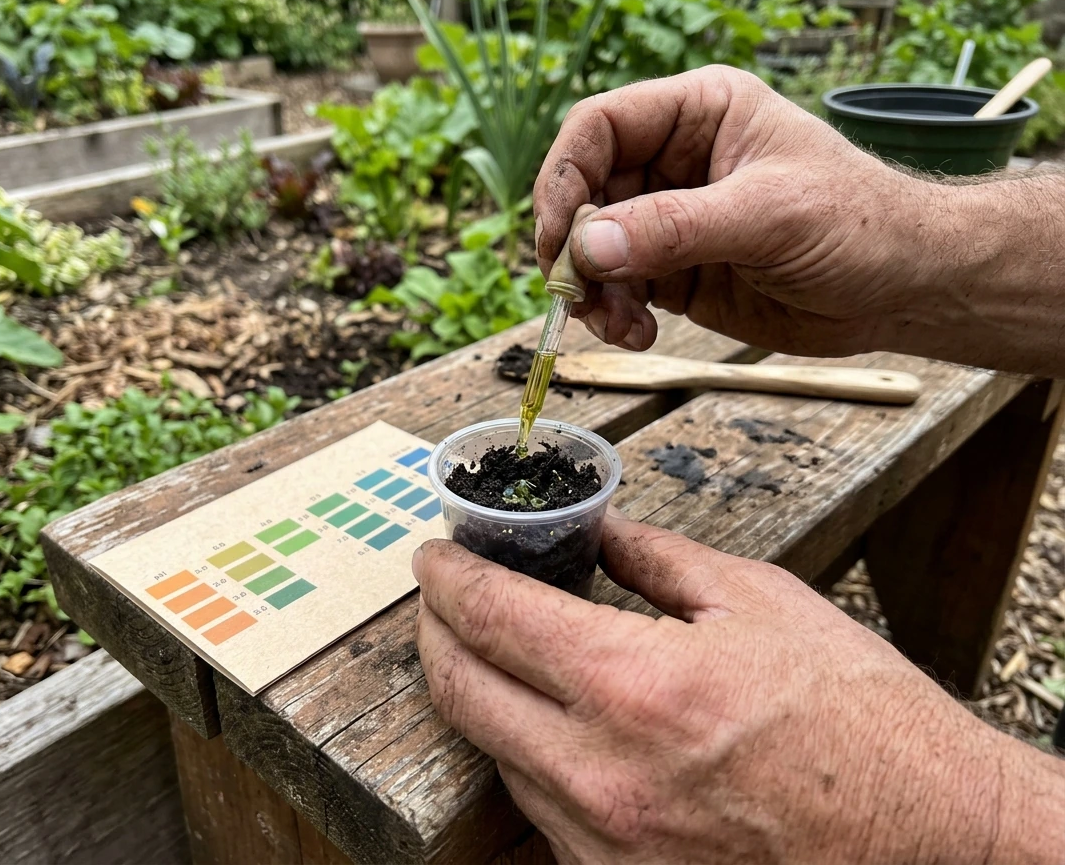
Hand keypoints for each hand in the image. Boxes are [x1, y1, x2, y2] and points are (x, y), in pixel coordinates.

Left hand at [412, 510, 1064, 863]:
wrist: (930, 841)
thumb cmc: (860, 719)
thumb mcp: (759, 602)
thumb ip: (656, 560)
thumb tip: (596, 529)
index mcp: (633, 687)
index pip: (492, 617)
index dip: (446, 578)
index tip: (432, 556)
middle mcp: (600, 776)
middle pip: (461, 691)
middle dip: (436, 632)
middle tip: (440, 598)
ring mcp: (605, 843)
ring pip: (495, 753)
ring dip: (480, 693)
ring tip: (494, 651)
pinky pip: (541, 810)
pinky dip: (528, 754)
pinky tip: (549, 723)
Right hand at [532, 66, 949, 357]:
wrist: (903, 289)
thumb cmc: (858, 224)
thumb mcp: (767, 216)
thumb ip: (674, 228)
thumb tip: (590, 246)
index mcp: (698, 114)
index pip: (601, 126)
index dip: (565, 175)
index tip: (561, 235)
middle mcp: (674, 161)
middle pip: (584, 192)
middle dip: (575, 247)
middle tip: (577, 294)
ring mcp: (670, 220)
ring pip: (593, 249)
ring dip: (592, 292)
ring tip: (619, 325)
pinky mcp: (674, 272)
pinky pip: (617, 289)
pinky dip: (614, 316)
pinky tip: (639, 333)